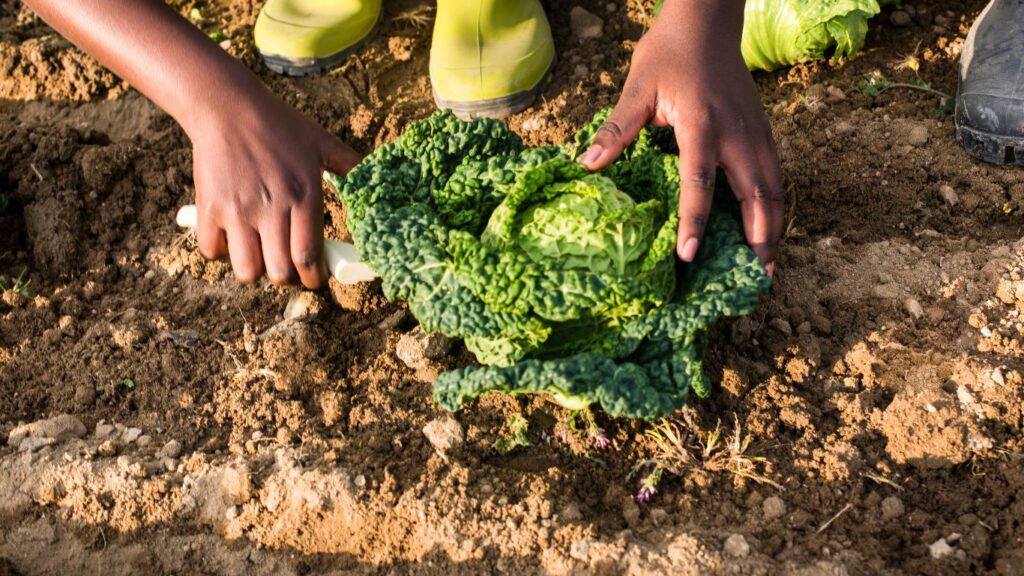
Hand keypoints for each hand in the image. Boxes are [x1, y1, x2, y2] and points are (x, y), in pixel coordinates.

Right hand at [190, 91, 360, 287]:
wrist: (227, 107)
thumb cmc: (279, 125)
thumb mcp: (321, 142)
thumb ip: (349, 165)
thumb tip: (375, 178)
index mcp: (303, 195)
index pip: (309, 255)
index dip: (314, 276)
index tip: (314, 278)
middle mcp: (271, 207)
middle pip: (280, 272)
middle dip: (287, 277)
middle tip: (287, 266)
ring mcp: (238, 210)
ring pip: (247, 270)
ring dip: (254, 269)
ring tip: (259, 254)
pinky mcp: (209, 209)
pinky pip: (212, 252)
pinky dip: (221, 252)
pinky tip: (231, 237)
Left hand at [579, 0, 781, 274]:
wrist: (707, 22)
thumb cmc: (668, 54)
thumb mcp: (637, 87)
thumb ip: (617, 128)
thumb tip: (588, 164)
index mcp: (701, 124)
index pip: (699, 181)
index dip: (694, 221)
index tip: (689, 255)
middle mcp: (735, 133)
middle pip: (753, 193)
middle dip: (756, 237)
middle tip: (755, 277)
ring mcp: (755, 132)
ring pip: (772, 187)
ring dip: (772, 226)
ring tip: (769, 264)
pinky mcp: (762, 130)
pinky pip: (773, 174)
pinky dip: (774, 205)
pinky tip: (769, 228)